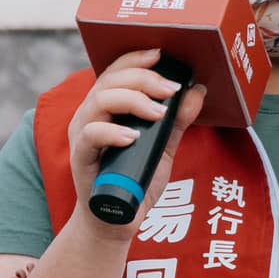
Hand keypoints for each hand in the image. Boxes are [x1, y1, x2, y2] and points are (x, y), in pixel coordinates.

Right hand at [64, 48, 205, 239]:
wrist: (117, 222)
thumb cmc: (136, 181)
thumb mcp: (164, 148)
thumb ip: (178, 122)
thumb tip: (198, 91)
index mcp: (107, 107)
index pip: (117, 71)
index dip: (137, 59)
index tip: (162, 55)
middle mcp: (91, 115)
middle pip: (110, 81)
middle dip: (143, 79)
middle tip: (170, 90)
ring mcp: (83, 136)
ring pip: (98, 101)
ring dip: (131, 101)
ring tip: (158, 113)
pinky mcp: (80, 158)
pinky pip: (89, 135)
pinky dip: (112, 131)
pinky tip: (133, 136)